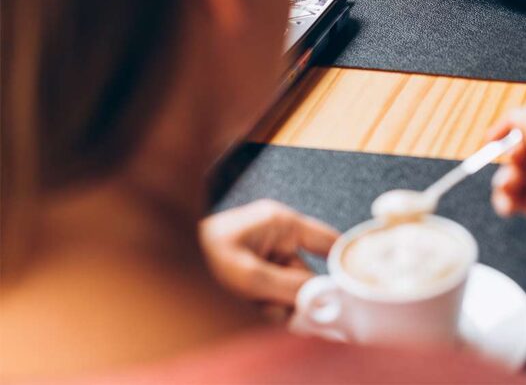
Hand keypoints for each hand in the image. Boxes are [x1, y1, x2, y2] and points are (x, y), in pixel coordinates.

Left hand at [199, 199, 338, 307]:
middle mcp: (277, 236)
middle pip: (305, 273)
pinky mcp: (253, 269)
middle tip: (288, 313)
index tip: (352, 289)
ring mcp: (265, 253)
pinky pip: (272, 291)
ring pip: (287, 287)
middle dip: (296, 297)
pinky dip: (266, 304)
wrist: (164, 254)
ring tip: (258, 308)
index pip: (327, 240)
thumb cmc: (200, 253)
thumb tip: (319, 299)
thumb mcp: (247, 275)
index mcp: (281, 223)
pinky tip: (252, 308)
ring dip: (278, 304)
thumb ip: (287, 287)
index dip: (341, 263)